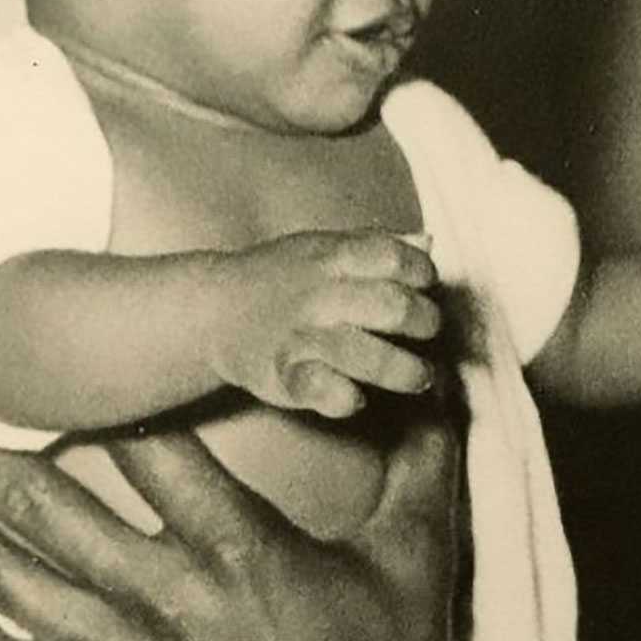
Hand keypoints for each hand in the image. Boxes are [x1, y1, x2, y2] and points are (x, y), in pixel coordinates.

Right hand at [208, 230, 441, 417]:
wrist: (213, 312)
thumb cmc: (282, 279)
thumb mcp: (323, 249)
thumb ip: (376, 247)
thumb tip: (427, 243)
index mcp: (331, 257)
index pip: (393, 257)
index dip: (421, 273)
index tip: (425, 286)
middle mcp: (319, 295)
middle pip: (393, 306)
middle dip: (425, 321)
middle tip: (426, 330)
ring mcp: (301, 336)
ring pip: (367, 355)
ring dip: (406, 371)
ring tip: (420, 377)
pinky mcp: (285, 376)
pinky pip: (322, 390)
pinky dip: (344, 397)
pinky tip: (356, 397)